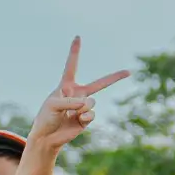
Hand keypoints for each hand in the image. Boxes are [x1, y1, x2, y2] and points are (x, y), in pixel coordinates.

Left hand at [27, 37, 129, 154]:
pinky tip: (75, 121)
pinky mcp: (86, 119)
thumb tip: (88, 105)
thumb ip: (70, 101)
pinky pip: (91, 114)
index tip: (77, 37)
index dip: (75, 51)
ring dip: (80, 108)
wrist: (46, 137)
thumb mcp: (53, 105)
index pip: (72, 66)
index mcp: (66, 86)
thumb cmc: (46, 118)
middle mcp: (78, 94)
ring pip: (90, 102)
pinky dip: (83, 117)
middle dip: (115, 77)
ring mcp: (84, 107)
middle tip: (128, 71)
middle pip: (100, 84)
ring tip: (69, 114)